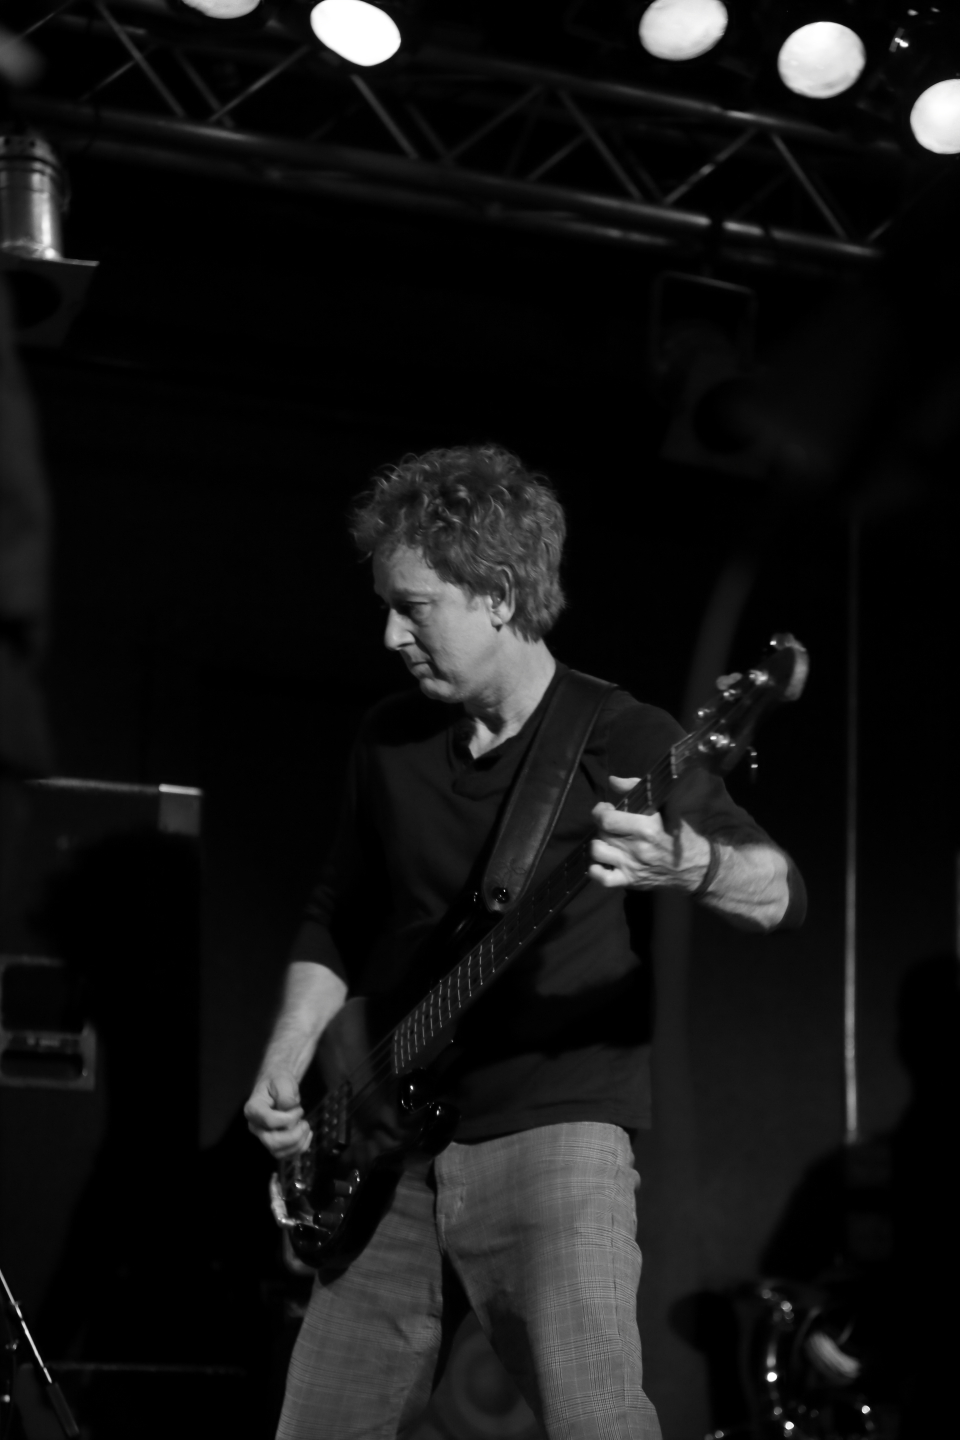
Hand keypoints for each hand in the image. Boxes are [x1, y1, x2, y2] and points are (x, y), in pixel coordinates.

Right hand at [244, 1072, 311, 1158]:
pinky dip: (300, 1149)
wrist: (278, 1088)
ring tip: (306, 1126)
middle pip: (272, 1142)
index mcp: (253, 1109)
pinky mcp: (274, 1143)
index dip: (288, 1118)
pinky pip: (285, 1155)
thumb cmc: (278, 1083)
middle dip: (293, 1136)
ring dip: (298, 1143)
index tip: (298, 1109)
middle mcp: (255, 1126)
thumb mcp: (282, 1081)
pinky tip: (307, 1134)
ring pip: (278, 1152)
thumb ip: (285, 1094)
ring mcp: (263, 1137)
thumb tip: (289, 1108)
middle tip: (305, 1122)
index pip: (269, 1121)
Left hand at [589, 776, 710, 891]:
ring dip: (598, 843)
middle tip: (611, 823)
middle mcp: (636, 847)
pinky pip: (602, 878)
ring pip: (597, 852)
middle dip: (602, 824)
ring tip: (608, 840)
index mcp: (646, 827)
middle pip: (602, 832)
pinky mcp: (631, 881)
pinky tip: (602, 861)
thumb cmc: (680, 833)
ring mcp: (632, 866)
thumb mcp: (665, 807)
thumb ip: (637, 790)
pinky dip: (594, 870)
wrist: (697, 866)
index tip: (606, 808)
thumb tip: (612, 780)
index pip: (607, 819)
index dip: (600, 811)